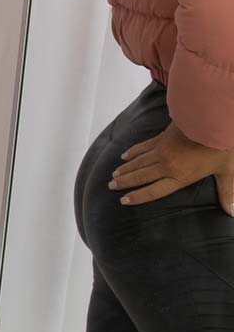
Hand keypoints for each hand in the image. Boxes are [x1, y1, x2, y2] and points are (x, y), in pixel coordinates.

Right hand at [109, 120, 233, 211]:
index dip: (138, 196)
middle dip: (125, 182)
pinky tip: (124, 156)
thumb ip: (227, 192)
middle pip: (141, 176)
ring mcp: (162, 150)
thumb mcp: (227, 171)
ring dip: (125, 169)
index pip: (154, 190)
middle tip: (111, 186)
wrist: (212, 118)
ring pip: (139, 162)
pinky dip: (132, 152)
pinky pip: (143, 147)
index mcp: (180, 176)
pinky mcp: (162, 137)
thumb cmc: (220, 145)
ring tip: (114, 175)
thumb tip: (232, 212)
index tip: (124, 200)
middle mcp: (167, 165)